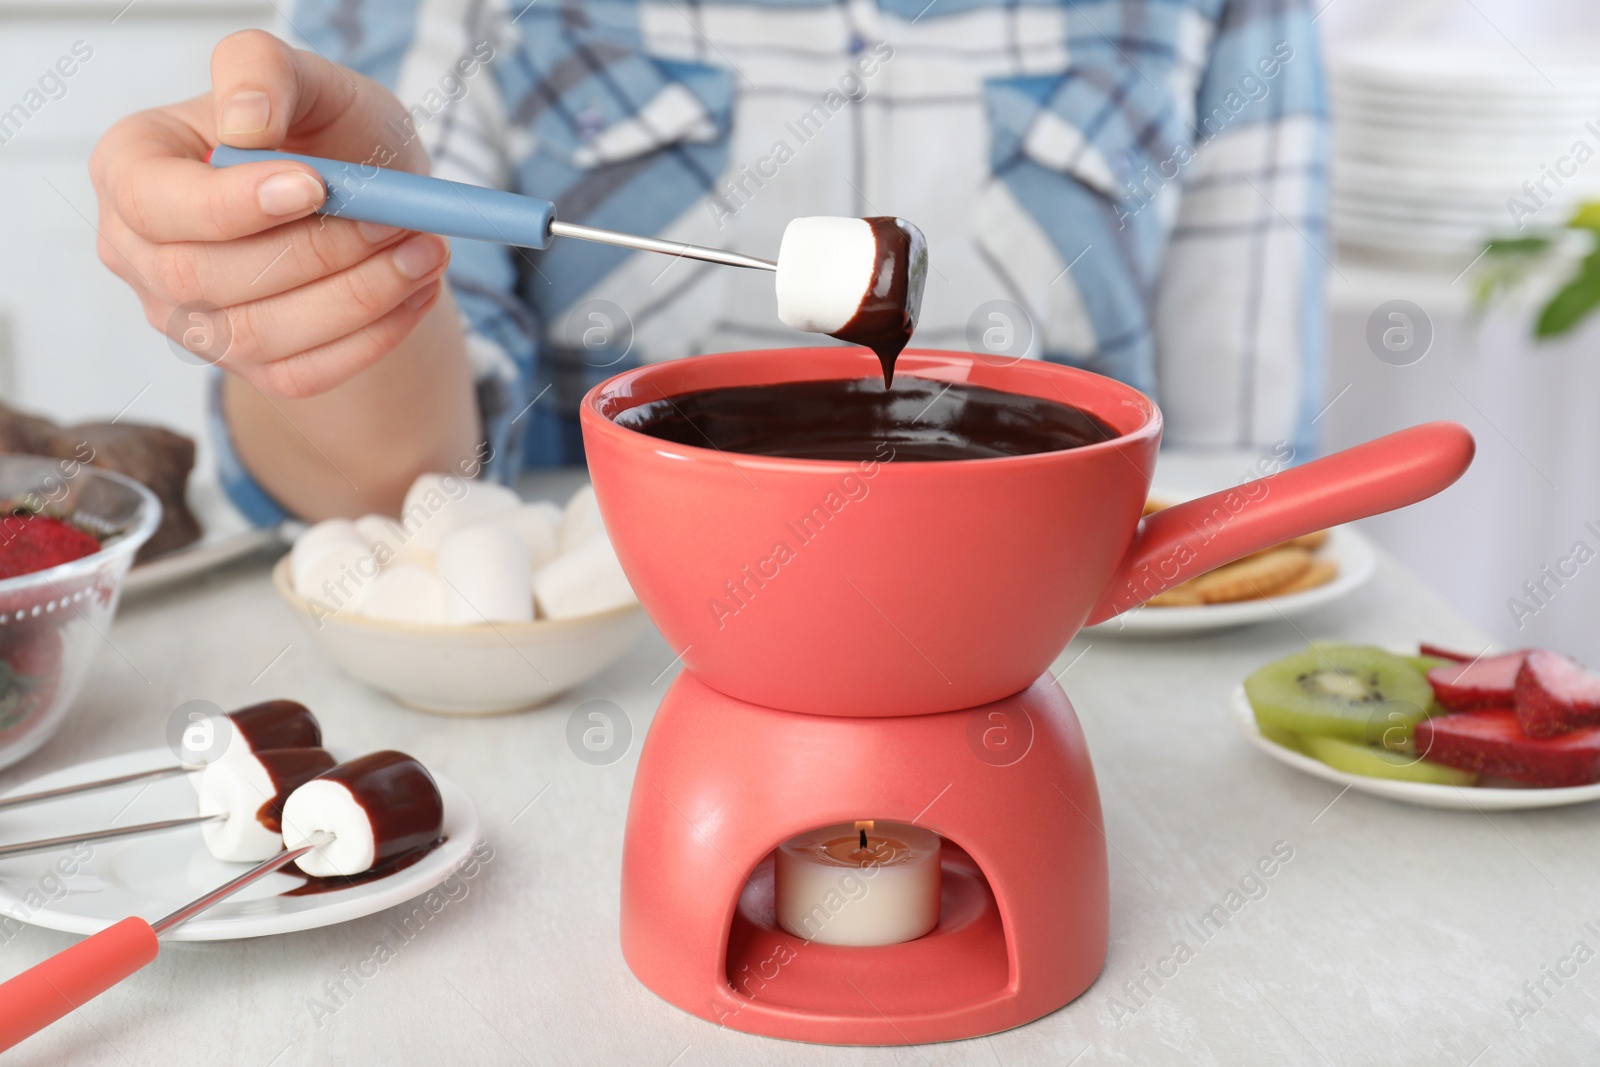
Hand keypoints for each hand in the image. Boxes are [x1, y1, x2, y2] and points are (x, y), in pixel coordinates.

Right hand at [90, 30, 452, 397]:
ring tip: (426, 252)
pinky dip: (371, 338)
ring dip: (356, 298)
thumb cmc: (319, 131)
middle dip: (316, 252)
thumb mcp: (303, 77)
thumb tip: (248, 123)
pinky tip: (418, 292)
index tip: (316, 185)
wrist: (364, 200)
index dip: (231, 204)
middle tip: (400, 221)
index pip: (155, 203)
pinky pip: (302, 375)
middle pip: (204, 278)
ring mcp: (189, 320)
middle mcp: (141, 254)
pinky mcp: (247, 367)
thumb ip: (263, 70)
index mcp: (130, 169)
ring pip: (258, 336)